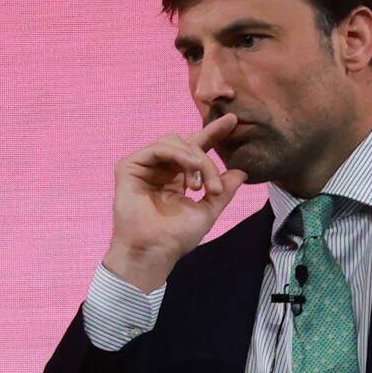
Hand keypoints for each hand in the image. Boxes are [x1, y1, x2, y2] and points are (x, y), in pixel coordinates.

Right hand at [106, 119, 249, 293]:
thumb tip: (242, 172)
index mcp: (175, 178)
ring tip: (200, 186)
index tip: (233, 121)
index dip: (213, 133)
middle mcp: (159, 169)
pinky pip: (158, 148)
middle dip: (207, 162)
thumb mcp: (208, 211)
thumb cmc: (176, 238)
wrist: (154, 251)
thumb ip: (224, 191)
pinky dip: (178, 154)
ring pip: (175, 142)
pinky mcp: (129, 167)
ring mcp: (143, 167)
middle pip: (188, 144)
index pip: (196, 149)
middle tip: (214, 188)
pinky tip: (190, 170)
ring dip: (194, 159)